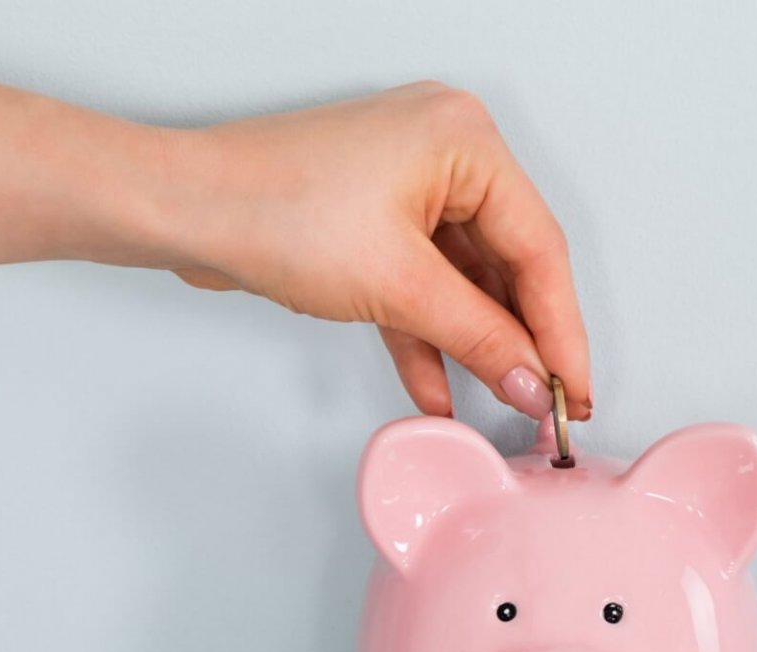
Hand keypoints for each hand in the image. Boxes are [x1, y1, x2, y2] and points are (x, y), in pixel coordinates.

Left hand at [173, 83, 591, 420]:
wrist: (182, 210)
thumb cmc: (270, 207)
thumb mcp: (398, 286)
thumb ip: (479, 338)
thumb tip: (531, 380)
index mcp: (465, 140)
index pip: (540, 247)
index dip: (561, 330)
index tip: (574, 391)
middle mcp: (444, 151)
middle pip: (508, 263)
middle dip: (522, 341)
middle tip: (548, 404)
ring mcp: (407, 184)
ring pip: (465, 280)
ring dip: (476, 345)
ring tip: (502, 405)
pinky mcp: (374, 219)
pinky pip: (423, 283)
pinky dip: (430, 336)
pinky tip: (441, 390)